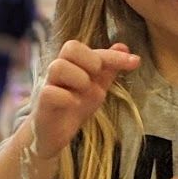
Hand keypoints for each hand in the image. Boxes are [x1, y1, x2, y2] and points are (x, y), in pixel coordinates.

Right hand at [29, 40, 139, 159]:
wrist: (55, 133)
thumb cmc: (74, 105)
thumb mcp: (97, 86)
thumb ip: (108, 68)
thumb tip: (124, 45)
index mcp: (73, 63)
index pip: (91, 48)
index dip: (114, 54)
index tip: (135, 61)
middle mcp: (60, 70)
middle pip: (70, 47)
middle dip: (91, 60)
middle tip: (96, 77)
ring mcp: (49, 85)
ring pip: (58, 66)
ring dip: (78, 78)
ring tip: (84, 93)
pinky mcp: (42, 103)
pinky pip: (50, 93)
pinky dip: (66, 98)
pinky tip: (74, 105)